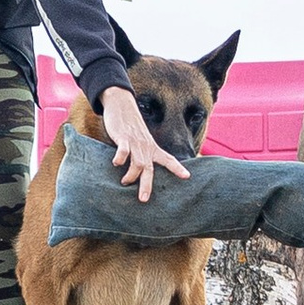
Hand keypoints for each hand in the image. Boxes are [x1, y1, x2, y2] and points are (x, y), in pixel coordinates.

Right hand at [99, 84, 190, 204]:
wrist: (122, 105)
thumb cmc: (131, 127)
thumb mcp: (141, 141)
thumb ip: (142, 155)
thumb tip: (142, 172)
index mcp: (152, 148)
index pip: (168, 159)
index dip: (177, 168)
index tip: (187, 176)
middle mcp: (146, 146)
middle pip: (149, 168)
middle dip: (147, 185)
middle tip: (144, 199)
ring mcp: (135, 142)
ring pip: (138, 162)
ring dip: (132, 175)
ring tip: (125, 183)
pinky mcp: (123, 137)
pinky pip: (123, 150)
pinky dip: (120, 158)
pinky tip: (115, 163)